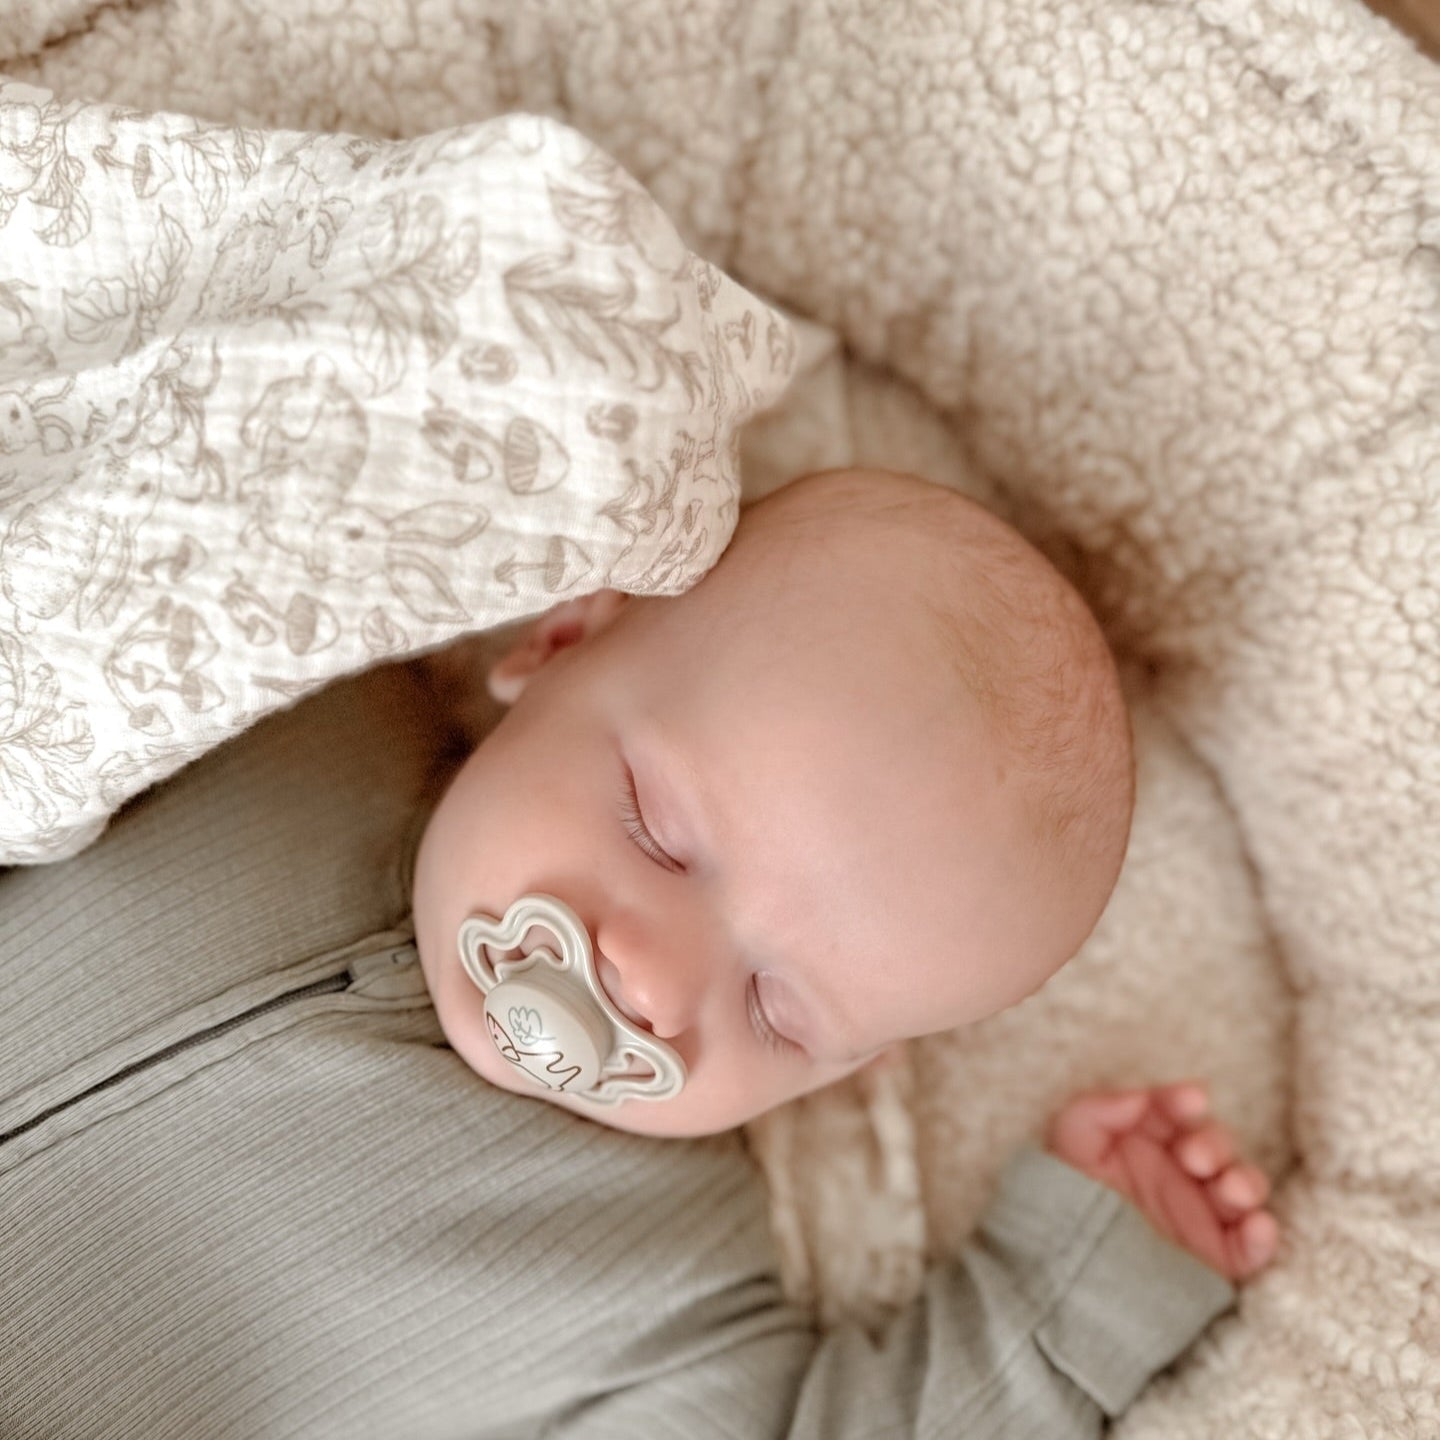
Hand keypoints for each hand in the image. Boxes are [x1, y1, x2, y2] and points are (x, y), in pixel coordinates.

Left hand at [1045, 1081, 1278, 1282]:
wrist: (1066, 1266)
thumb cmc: (1066, 1196)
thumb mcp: (1069, 1142)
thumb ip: (1099, 1109)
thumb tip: (1143, 1096)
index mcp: (1147, 1141)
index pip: (1175, 1112)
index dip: (1183, 1102)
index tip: (1190, 1100)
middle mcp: (1179, 1173)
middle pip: (1217, 1145)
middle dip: (1213, 1143)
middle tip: (1193, 1157)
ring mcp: (1200, 1214)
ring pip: (1244, 1188)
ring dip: (1245, 1181)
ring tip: (1226, 1188)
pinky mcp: (1216, 1258)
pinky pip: (1253, 1246)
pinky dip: (1263, 1235)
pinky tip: (1255, 1225)